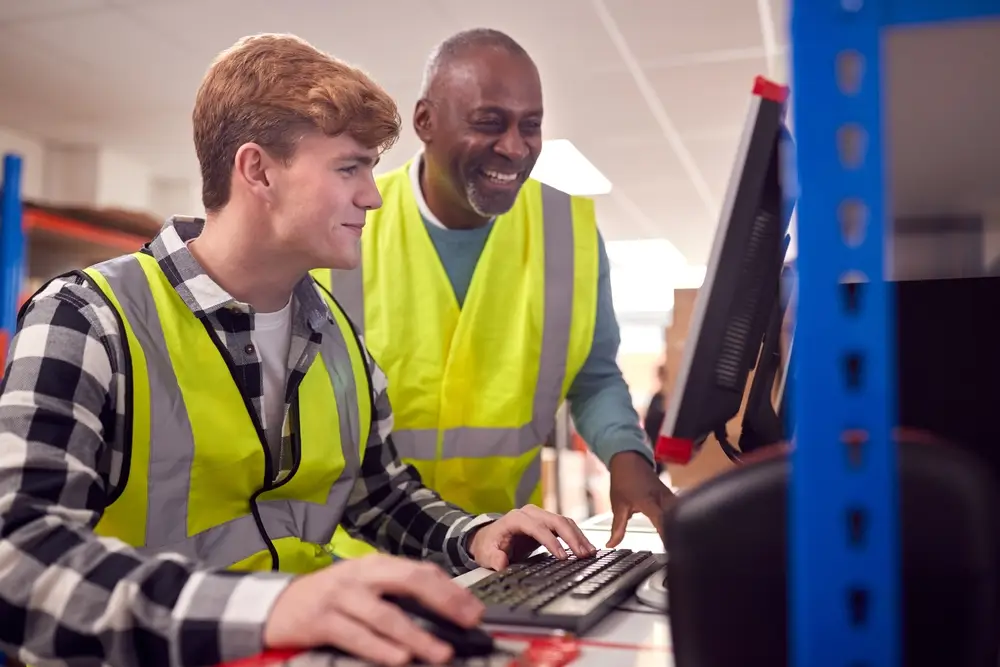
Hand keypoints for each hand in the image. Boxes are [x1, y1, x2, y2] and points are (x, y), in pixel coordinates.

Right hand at [263, 554, 484, 665]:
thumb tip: (444, 607)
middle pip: (409, 582)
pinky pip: (356, 636)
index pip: (421, 571)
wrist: (277, 606)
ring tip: (440, 652)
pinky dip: (379, 648)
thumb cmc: (330, 598)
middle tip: (468, 622)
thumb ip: (396, 592)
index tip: (474, 610)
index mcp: (376, 565)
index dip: (451, 590)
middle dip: (443, 602)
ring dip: (416, 636)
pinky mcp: (321, 621)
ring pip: (386, 615)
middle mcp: (360, 575)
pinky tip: (399, 659)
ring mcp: (340, 597)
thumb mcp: (364, 586)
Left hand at [467, 504, 597, 570]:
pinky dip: (576, 536)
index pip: (537, 527)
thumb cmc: (489, 545)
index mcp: (515, 518)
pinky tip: (585, 547)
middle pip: (555, 521)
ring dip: (578, 537)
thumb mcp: (486, 553)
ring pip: (564, 522)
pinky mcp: (547, 523)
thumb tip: (501, 563)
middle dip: (571, 538)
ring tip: (589, 552)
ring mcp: (540, 516)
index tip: (562, 556)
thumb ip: (494, 558)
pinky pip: (565, 526)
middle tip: (583, 554)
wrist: (489, 538)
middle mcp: (530, 513)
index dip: (551, 541)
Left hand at [607, 451, 676, 547]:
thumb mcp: (618, 506)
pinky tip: (677, 530)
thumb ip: (617, 528)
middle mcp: (663, 499)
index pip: (663, 522)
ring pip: (679, 513)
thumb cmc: (623, 479)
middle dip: (677, 535)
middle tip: (677, 552)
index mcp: (649, 502)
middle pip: (676, 519)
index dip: (668, 537)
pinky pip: (679, 509)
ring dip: (679, 527)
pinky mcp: (671, 496)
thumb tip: (611, 544)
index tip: (671, 551)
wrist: (629, 458)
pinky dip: (678, 519)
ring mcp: (669, 496)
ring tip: (679, 544)